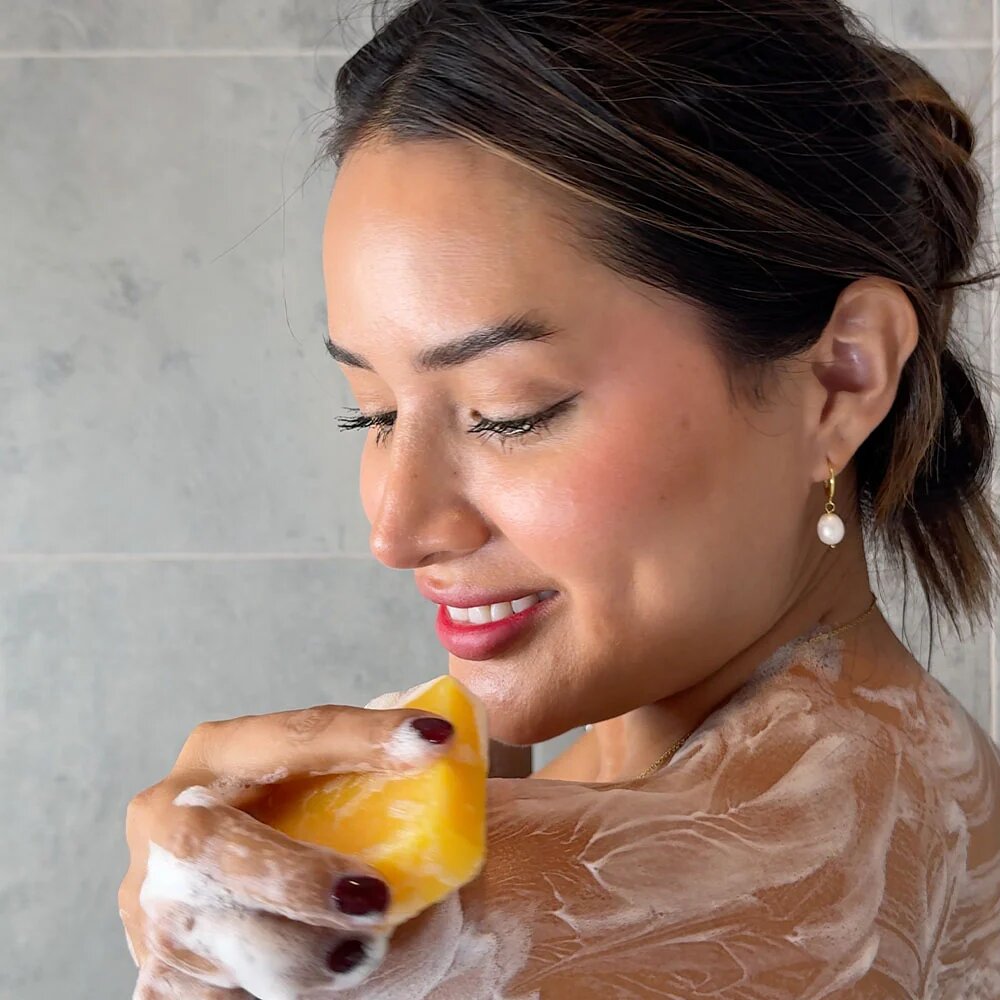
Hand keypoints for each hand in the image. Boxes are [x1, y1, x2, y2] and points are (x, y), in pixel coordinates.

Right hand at [119, 702, 455, 998]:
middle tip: (374, 901)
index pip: (296, 735)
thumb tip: (451, 740)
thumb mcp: (339, 798)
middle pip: (214, 844)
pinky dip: (264, 992)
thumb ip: (378, 774)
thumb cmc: (315, 839)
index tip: (438, 739)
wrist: (258, 908)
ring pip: (214, 937)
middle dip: (296, 878)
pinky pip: (205, 995)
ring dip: (295, 956)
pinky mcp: (156, 971)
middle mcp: (170, 816)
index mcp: (221, 753)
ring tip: (357, 958)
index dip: (365, 736)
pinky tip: (316, 980)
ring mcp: (151, 900)